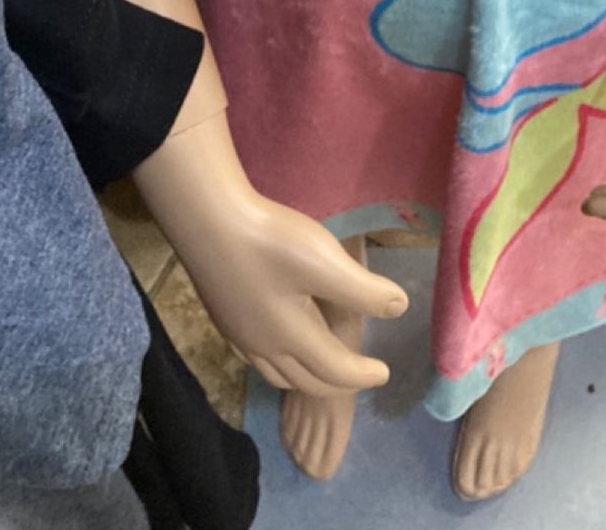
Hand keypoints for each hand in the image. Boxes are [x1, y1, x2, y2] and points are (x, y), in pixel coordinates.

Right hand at [189, 178, 408, 394]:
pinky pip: (256, 358)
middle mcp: (264, 346)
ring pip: (277, 374)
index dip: (362, 375)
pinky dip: (277, 363)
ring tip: (323, 364)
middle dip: (337, 383)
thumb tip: (399, 308)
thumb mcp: (324, 262)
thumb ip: (362, 290)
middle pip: (306, 381)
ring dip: (306, 378)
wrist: (206, 221)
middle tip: (360, 375)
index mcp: (292, 337)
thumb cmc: (269, 242)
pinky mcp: (223, 317)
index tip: (384, 373)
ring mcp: (239, 335)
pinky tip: (276, 340)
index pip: (334, 370)